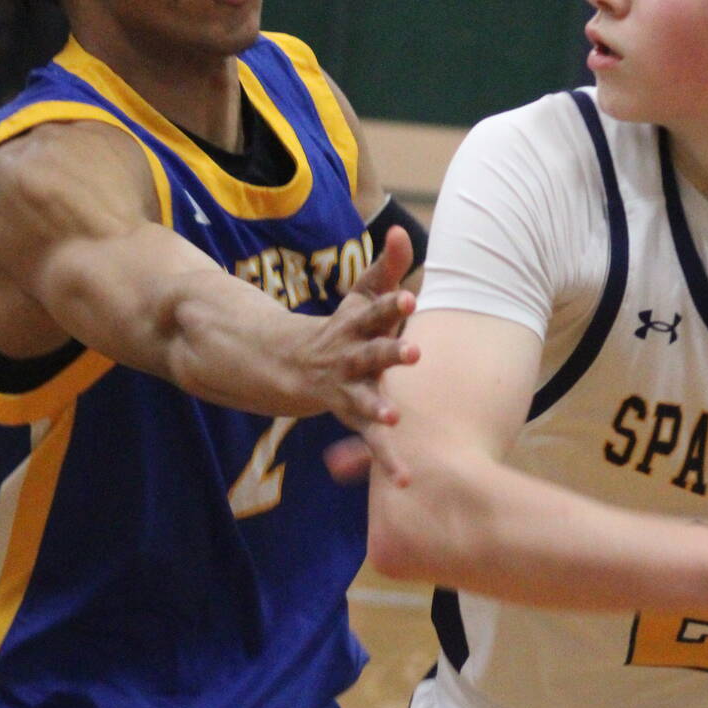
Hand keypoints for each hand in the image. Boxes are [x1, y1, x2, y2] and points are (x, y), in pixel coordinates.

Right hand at [296, 226, 419, 480]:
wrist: (292, 366)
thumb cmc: (344, 327)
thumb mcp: (361, 296)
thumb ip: (386, 267)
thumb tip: (402, 229)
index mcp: (357, 327)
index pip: (376, 311)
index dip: (390, 305)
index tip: (409, 297)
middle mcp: (352, 358)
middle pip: (374, 354)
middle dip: (392, 353)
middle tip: (415, 351)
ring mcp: (350, 389)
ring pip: (365, 400)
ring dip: (378, 409)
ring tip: (394, 416)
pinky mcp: (353, 417)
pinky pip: (371, 442)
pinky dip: (386, 459)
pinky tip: (404, 478)